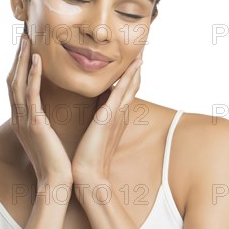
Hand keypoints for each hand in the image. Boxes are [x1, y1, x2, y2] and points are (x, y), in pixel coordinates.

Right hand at [7, 33, 72, 185]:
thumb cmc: (55, 160)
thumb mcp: (45, 135)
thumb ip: (41, 119)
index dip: (18, 65)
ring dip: (22, 59)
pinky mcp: (35, 123)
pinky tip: (37, 60)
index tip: (25, 47)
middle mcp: (18, 117)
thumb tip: (46, 108)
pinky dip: (32, 75)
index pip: (15, 86)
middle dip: (17, 57)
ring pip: (17, 83)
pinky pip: (31, 94)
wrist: (57, 181)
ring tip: (27, 40)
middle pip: (12, 80)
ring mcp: (24, 120)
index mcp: (21, 119)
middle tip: (22, 36)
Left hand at [71, 49, 143, 185]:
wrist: (88, 176)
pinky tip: (134, 65)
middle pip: (132, 87)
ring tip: (141, 52)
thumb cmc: (88, 159)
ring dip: (136, 70)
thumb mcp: (94, 135)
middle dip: (136, 70)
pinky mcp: (110, 117)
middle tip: (141, 51)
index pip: (125, 93)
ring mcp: (117, 116)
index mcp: (115, 119)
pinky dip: (129, 78)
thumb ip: (96, 122)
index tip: (132, 62)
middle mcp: (120, 115)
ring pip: (130, 87)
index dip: (129, 78)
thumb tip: (95, 113)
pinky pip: (122, 92)